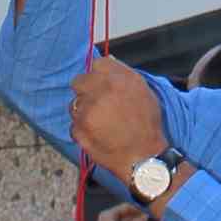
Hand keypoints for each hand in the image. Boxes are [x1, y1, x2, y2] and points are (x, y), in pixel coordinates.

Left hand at [72, 53, 163, 177]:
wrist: (144, 158)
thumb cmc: (147, 126)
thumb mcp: (144, 92)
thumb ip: (124, 75)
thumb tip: (108, 62)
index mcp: (120, 79)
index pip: (97, 65)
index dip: (98, 76)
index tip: (101, 86)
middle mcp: (102, 90)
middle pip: (79, 82)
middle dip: (86, 93)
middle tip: (98, 106)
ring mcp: (88, 110)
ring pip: (74, 105)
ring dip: (83, 113)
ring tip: (101, 125)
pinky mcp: (79, 128)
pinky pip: (74, 125)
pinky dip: (82, 132)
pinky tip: (98, 137)